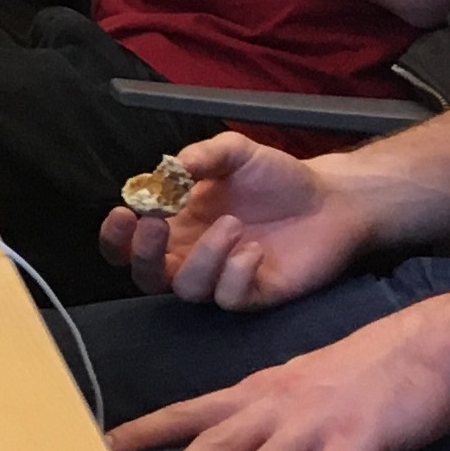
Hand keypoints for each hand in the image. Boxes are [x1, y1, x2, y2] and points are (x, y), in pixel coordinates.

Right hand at [96, 133, 380, 308]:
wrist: (332, 200)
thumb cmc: (279, 178)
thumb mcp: (237, 152)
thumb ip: (203, 155)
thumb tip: (170, 167)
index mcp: (178, 225)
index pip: (130, 243)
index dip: (117, 237)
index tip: (123, 212)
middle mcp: (192, 255)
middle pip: (145, 275)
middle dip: (143, 253)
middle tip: (156, 224)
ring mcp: (221, 278)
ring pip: (186, 289)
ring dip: (202, 257)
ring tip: (234, 225)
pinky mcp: (253, 294)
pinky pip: (228, 298)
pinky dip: (235, 274)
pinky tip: (256, 250)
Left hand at [108, 298, 449, 450]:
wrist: (435, 344)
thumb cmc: (369, 369)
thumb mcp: (302, 382)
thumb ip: (266, 409)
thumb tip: (235, 436)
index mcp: (258, 392)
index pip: (188, 412)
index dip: (143, 430)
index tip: (100, 449)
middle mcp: (277, 406)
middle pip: (213, 444)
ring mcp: (315, 424)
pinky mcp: (358, 442)